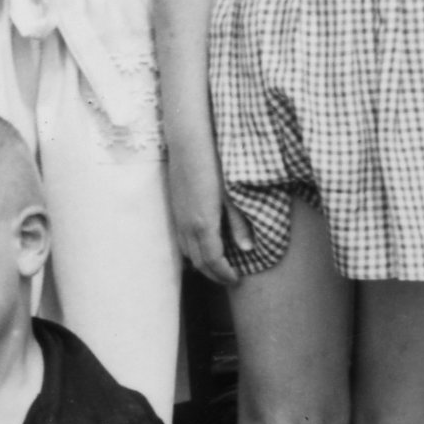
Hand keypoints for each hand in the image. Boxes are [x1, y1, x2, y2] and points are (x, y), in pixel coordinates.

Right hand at [164, 134, 236, 284]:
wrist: (188, 143)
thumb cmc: (213, 165)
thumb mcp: (232, 195)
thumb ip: (239, 223)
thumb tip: (248, 249)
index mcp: (204, 224)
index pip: (213, 260)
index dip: (225, 274)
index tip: (238, 279)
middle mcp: (187, 226)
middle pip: (198, 262)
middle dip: (214, 275)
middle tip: (230, 279)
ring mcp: (178, 218)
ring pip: (187, 253)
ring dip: (202, 265)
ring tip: (218, 268)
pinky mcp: (174, 209)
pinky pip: (181, 241)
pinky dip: (192, 252)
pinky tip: (202, 248)